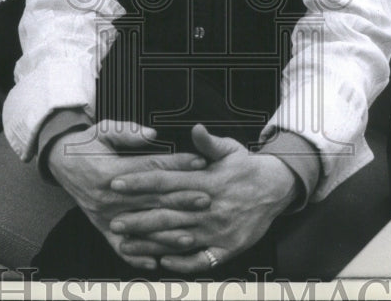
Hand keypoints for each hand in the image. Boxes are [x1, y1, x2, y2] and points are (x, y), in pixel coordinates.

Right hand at [47, 120, 210, 269]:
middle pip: (151, 200)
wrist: (61, 161)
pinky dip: (137, 256)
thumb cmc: (88, 143)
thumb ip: (128, 132)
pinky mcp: (101, 227)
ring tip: (191, 236)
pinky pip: (120, 247)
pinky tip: (158, 262)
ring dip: (165, 234)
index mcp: (110, 171)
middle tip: (205, 199)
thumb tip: (153, 134)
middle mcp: (107, 197)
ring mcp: (104, 216)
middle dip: (180, 199)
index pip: (150, 168)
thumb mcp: (103, 129)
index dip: (176, 164)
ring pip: (140, 227)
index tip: (200, 161)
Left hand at [108, 124, 298, 272]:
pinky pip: (201, 260)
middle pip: (167, 214)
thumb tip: (195, 129)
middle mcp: (209, 208)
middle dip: (138, 218)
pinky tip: (162, 262)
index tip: (118, 183)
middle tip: (114, 220)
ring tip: (126, 244)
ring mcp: (218, 231)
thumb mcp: (230, 149)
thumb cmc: (247, 167)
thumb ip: (208, 143)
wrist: (276, 189)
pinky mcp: (227, 248)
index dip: (140, 182)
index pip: (166, 181)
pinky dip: (182, 263)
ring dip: (151, 244)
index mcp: (207, 181)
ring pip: (178, 239)